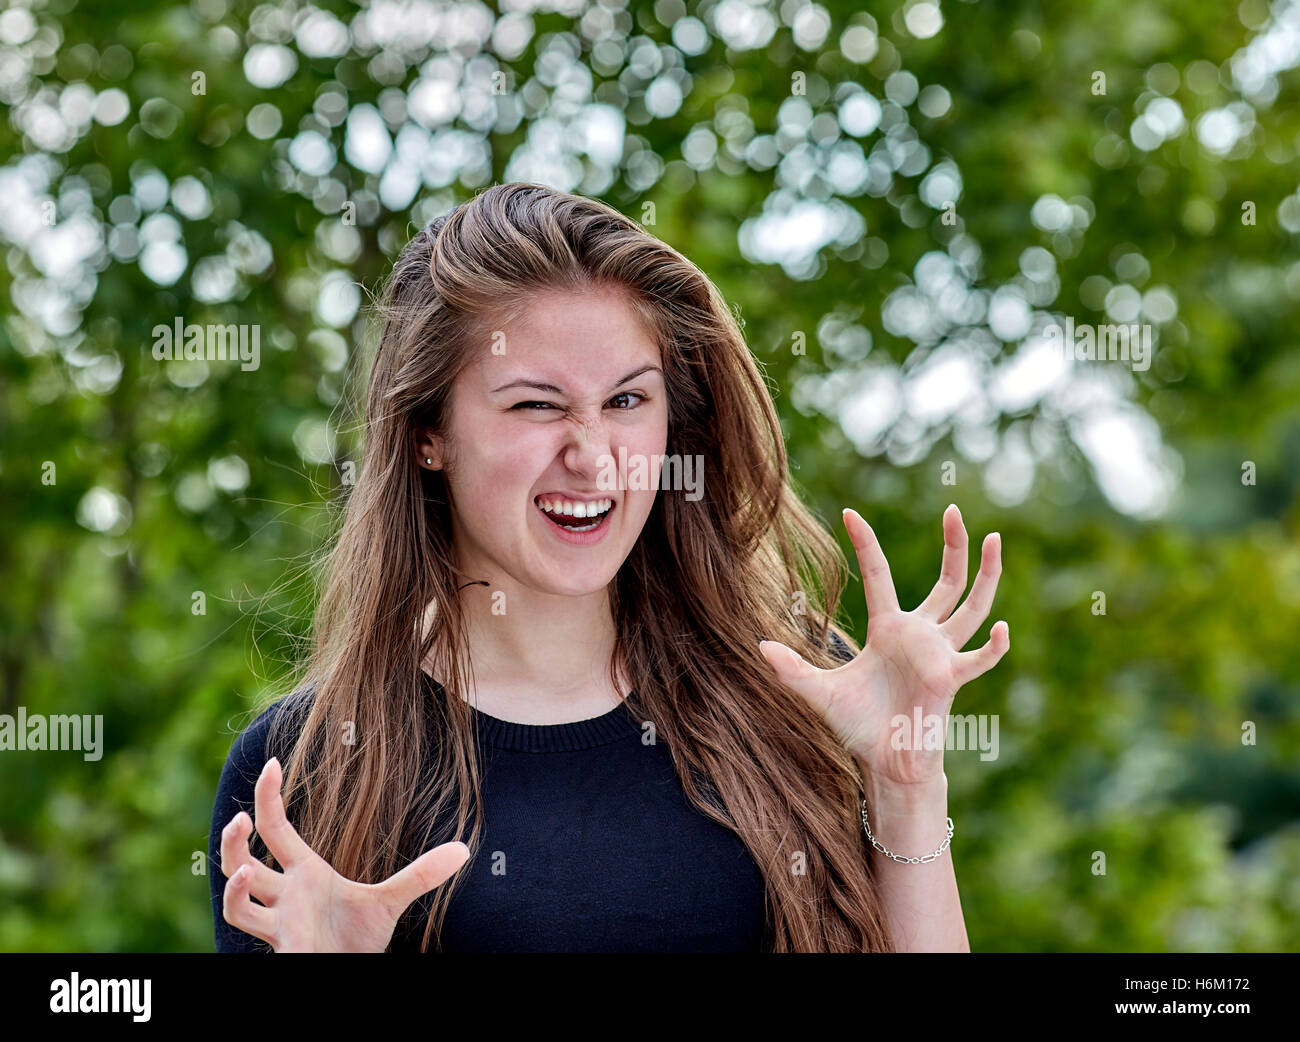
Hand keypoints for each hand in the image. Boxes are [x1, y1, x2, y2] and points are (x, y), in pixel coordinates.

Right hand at [220, 756, 469, 951]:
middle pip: (240, 862)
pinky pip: (253, 931)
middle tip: (240, 818)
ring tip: (248, 869)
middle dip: (233, 841)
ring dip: (235, 888)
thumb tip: (465, 849)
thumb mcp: (391, 901)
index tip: (272, 763)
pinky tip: (255, 895)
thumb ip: (421, 875)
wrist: (352, 970)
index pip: (275, 829)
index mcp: (303, 873)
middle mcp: (284, 895)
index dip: (268, 797)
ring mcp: (280, 923)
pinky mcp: (285, 948)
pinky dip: (243, 910)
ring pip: (237, 903)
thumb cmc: (359, 937)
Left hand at [759, 504, 1008, 786]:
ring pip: (972, 606)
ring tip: (993, 539)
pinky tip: (1001, 629)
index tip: (850, 513)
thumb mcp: (818, 692)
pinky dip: (992, 647)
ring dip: (985, 575)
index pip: (878, 576)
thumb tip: (760, 646)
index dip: (866, 544)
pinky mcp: (950, 679)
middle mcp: (920, 635)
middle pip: (947, 581)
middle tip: (955, 510)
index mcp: (889, 629)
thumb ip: (792, 670)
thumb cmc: (858, 726)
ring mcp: (939, 654)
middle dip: (954, 546)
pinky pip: (978, 660)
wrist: (885, 762)